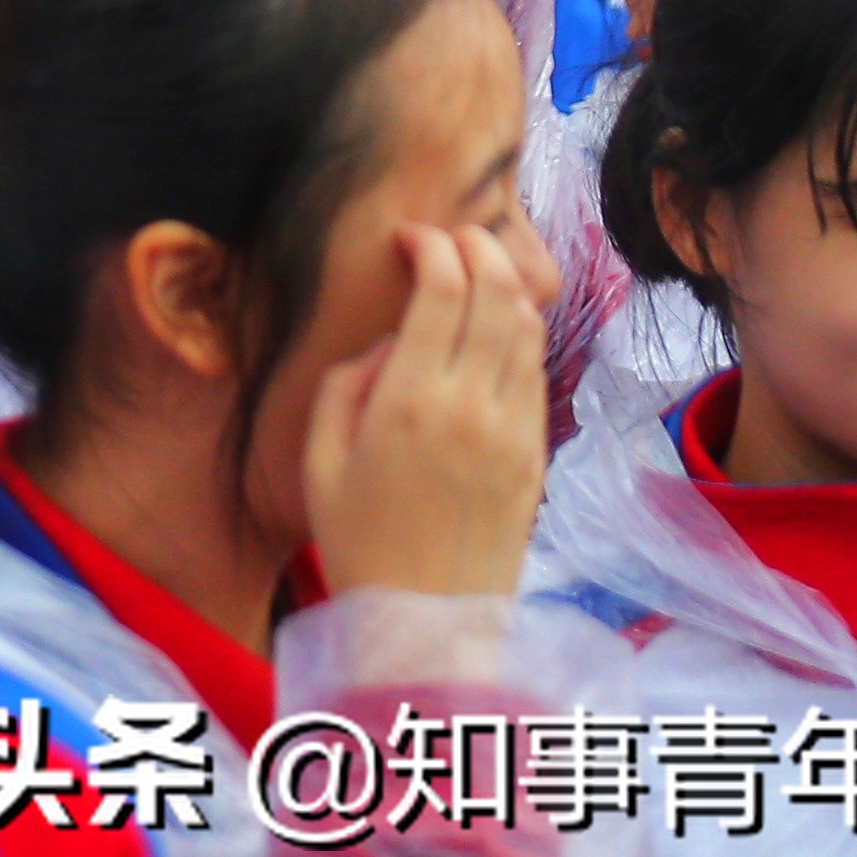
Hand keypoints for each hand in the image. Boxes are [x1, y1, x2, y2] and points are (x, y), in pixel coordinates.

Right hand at [300, 223, 557, 599]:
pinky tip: (490, 334)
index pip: (443, 289)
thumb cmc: (356, 537)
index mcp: (411, 401)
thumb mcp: (320, 454)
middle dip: (476, 247)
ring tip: (474, 274)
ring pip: (528, 327)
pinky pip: (536, 372)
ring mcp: (515, 431)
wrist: (427, 619)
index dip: (429, 245)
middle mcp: (473, 406)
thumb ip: (347, 382)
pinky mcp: (537, 455)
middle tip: (447, 238)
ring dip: (504, 285)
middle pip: (497, 293)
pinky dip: (518, 334)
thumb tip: (389, 343)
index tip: (407, 237)